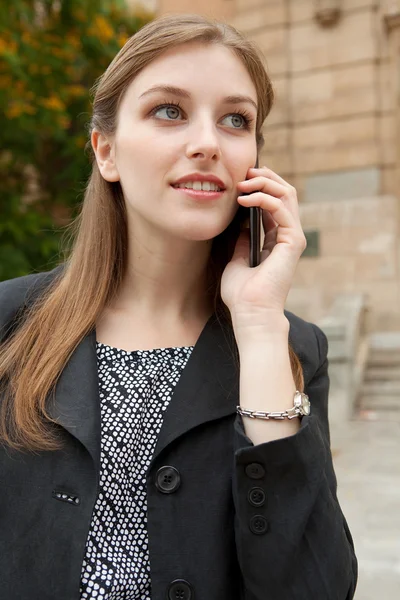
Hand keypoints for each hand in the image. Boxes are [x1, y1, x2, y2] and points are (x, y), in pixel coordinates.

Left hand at [221, 166, 305, 330]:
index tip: (238, 180)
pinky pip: (282, 208)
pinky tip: (245, 198)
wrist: (249, 313)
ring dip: (264, 182)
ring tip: (243, 182)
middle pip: (284, 193)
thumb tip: (239, 224)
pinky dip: (263, 198)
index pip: (274, 202)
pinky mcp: (292, 241)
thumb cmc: (242, 294)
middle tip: (243, 173)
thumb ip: (242, 241)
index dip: (259, 186)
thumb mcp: (236, 260)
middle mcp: (287, 236)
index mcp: (276, 240)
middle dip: (264, 177)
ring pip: (287, 195)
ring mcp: (292, 238)